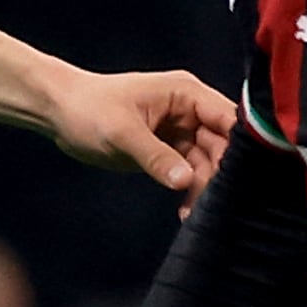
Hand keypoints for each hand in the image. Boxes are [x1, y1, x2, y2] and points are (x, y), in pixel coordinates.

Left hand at [39, 64, 235, 192]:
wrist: (59, 113)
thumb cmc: (88, 110)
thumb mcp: (122, 133)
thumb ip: (155, 157)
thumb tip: (186, 182)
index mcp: (185, 94)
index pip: (228, 118)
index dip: (243, 144)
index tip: (247, 177)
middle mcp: (189, 111)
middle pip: (222, 145)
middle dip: (221, 174)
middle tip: (214, 205)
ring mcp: (180, 131)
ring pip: (208, 163)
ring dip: (204, 188)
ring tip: (193, 213)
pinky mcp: (167, 150)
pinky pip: (189, 172)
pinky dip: (189, 191)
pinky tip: (184, 211)